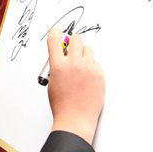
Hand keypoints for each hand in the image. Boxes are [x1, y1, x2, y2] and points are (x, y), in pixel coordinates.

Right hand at [47, 28, 104, 144]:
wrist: (76, 119)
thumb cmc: (62, 104)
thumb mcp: (52, 82)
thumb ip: (57, 67)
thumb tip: (61, 56)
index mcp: (58, 66)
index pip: (55, 40)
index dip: (56, 33)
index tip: (57, 32)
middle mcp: (74, 64)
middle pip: (76, 39)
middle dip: (73, 42)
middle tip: (72, 47)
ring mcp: (88, 68)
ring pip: (88, 50)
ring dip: (83, 54)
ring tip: (80, 66)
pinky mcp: (99, 75)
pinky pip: (96, 63)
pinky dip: (92, 67)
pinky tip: (87, 78)